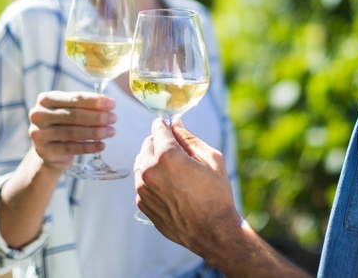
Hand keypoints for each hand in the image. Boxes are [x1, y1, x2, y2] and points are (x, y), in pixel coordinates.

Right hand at [28, 91, 116, 168]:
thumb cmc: (63, 124)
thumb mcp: (70, 110)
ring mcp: (39, 134)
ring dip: (95, 132)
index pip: (75, 98)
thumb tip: (109, 105)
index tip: (112, 104)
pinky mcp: (44, 151)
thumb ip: (85, 106)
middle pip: (74, 115)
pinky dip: (89, 147)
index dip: (95, 101)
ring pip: (73, 132)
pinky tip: (101, 145)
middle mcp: (39, 115)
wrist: (48, 149)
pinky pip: (71, 149)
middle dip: (97, 117)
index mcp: (46, 99)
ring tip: (111, 131)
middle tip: (114, 118)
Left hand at [133, 118, 240, 253]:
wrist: (212, 231)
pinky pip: (142, 183)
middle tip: (176, 150)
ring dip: (153, 161)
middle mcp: (149, 171)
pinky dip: (152, 180)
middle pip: (147, 144)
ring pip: (141, 163)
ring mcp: (143, 189)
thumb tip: (176, 125)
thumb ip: (189, 138)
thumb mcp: (211, 159)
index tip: (169, 126)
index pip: (157, 129)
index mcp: (166, 156)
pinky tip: (170, 187)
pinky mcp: (143, 204)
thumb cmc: (216, 195)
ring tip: (173, 171)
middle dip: (159, 142)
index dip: (165, 125)